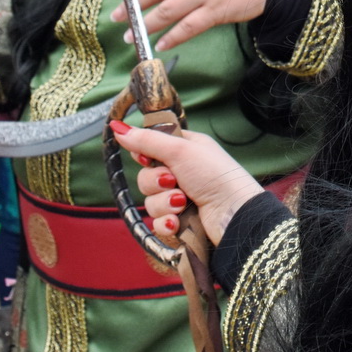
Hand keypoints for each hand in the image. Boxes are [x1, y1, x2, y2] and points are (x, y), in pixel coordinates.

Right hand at [112, 121, 264, 245]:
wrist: (234, 214)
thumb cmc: (215, 175)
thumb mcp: (180, 150)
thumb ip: (147, 140)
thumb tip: (117, 127)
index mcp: (184, 150)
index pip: (150, 149)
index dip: (145, 155)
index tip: (149, 158)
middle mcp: (182, 173)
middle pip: (146, 178)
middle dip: (156, 183)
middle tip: (174, 181)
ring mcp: (181, 199)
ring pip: (150, 202)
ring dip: (164, 204)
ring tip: (183, 203)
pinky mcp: (181, 223)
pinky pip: (158, 224)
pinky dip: (167, 224)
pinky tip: (178, 223)